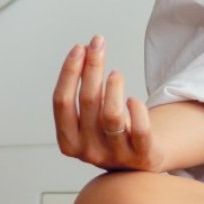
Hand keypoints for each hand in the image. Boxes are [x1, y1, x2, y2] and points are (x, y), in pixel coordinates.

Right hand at [54, 35, 161, 173]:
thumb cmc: (109, 133)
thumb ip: (85, 91)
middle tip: (98, 43)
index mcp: (68, 141)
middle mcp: (88, 151)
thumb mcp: (89, 118)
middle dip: (92, 66)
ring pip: (112, 116)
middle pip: (88, 101)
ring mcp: (115, 156)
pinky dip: (137, 111)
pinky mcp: (142, 156)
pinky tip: (134, 100)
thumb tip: (85, 51)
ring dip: (113, 87)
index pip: (61, 102)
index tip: (79, 47)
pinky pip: (141, 131)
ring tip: (116, 72)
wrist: (138, 160)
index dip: (69, 72)